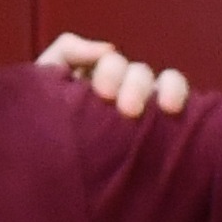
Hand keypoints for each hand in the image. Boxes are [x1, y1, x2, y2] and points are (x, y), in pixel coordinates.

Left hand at [36, 31, 193, 118]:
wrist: (45, 173)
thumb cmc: (42, 126)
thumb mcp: (41, 85)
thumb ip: (67, 52)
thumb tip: (109, 47)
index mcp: (96, 77)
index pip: (112, 62)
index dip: (111, 71)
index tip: (102, 94)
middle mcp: (123, 90)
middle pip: (139, 73)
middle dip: (134, 85)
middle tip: (128, 110)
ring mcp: (145, 108)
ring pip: (166, 82)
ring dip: (167, 88)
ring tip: (165, 108)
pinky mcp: (161, 129)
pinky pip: (178, 100)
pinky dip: (179, 94)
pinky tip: (173, 110)